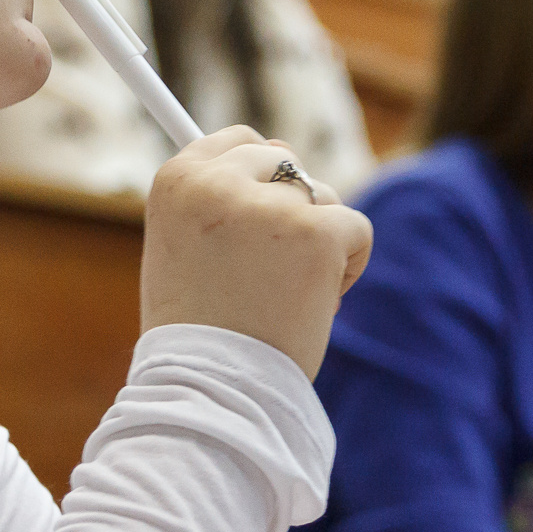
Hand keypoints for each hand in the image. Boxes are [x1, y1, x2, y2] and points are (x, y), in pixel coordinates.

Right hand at [141, 127, 372, 378]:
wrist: (212, 390)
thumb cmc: (199, 330)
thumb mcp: (183, 247)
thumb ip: (218, 200)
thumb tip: (280, 149)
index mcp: (177, 179)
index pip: (237, 141)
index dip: (258, 174)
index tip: (261, 212)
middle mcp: (218, 181)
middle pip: (283, 160)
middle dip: (291, 208)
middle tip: (273, 268)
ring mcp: (270, 206)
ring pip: (322, 194)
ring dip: (317, 238)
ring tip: (285, 293)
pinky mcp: (317, 233)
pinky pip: (356, 228)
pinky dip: (348, 264)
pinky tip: (317, 301)